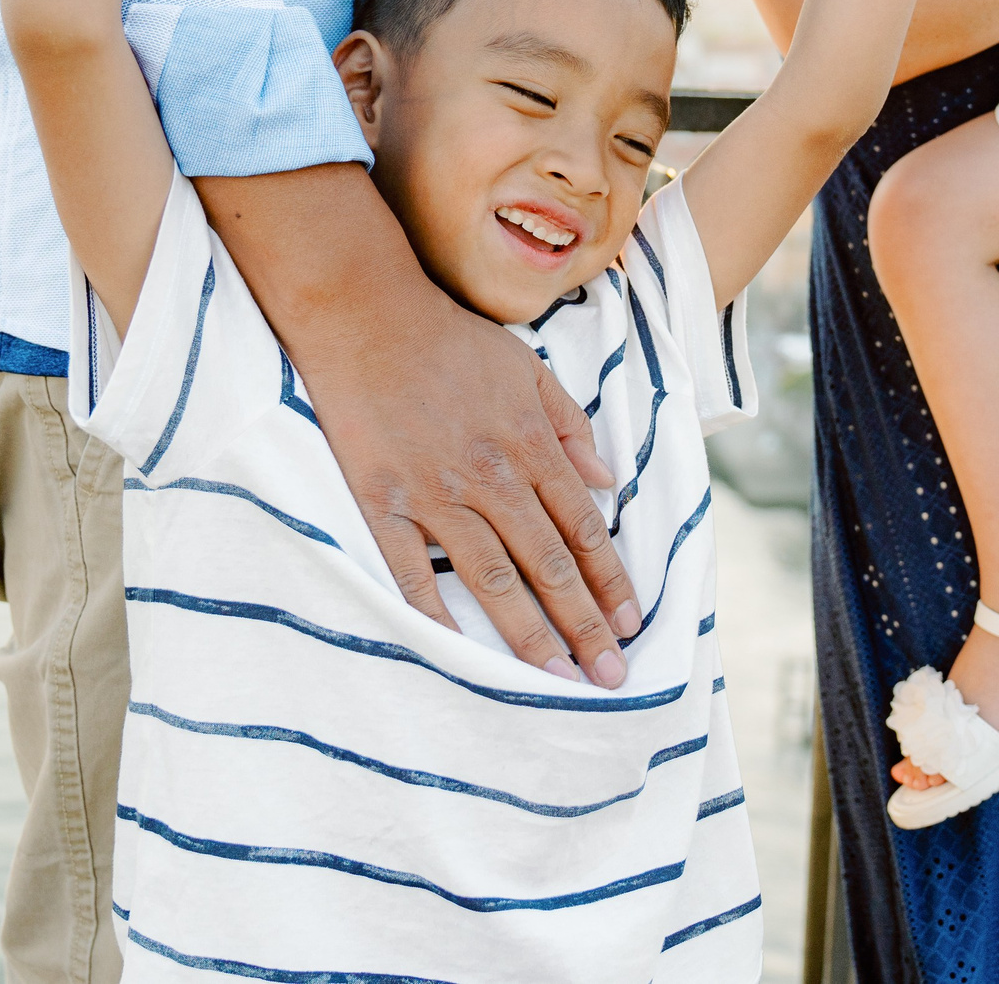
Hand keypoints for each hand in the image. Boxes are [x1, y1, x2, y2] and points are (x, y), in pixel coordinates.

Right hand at [316, 294, 641, 684]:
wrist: (367, 317)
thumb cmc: (449, 340)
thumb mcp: (527, 369)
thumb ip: (569, 426)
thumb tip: (605, 481)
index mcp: (528, 446)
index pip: (582, 528)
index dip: (610, 580)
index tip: (631, 624)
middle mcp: (490, 477)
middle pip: (547, 564)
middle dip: (583, 625)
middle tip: (610, 676)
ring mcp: (434, 495)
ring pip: (491, 579)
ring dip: (528, 634)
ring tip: (555, 682)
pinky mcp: (383, 503)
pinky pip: (413, 572)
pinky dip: (437, 615)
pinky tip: (462, 654)